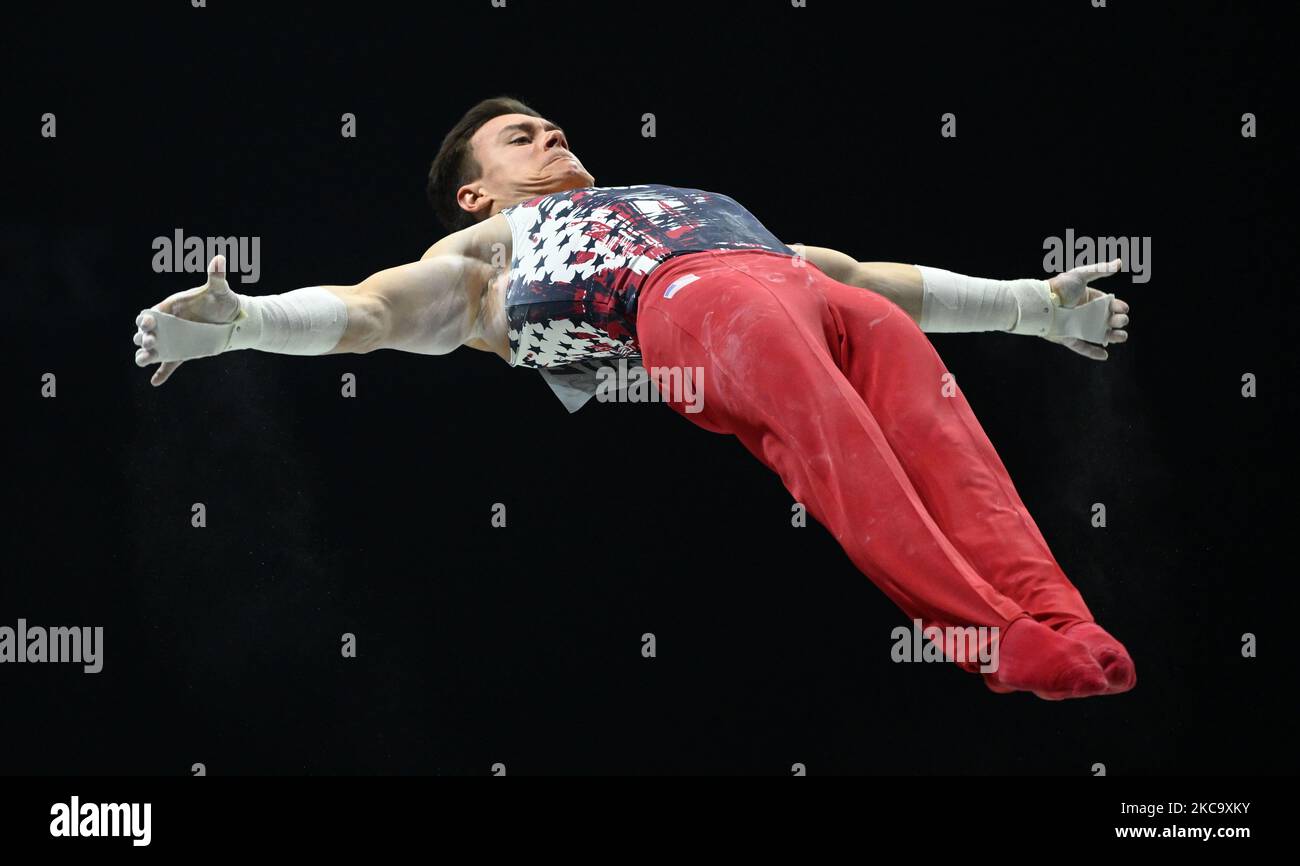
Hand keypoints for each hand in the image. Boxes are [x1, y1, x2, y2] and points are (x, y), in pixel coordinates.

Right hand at [134, 254, 240, 385]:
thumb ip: (216, 277)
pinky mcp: (182, 353)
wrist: (235, 320)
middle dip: (144, 337)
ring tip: (144, 360)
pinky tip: (155, 382)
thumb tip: (219, 259)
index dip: (147, 319)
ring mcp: (174, 340)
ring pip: (152, 349)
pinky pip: (168, 364)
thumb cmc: (224, 301)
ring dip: (146, 354)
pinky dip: (161, 372)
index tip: (149, 323)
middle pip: (146, 332)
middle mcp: (169, 325)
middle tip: (151, 342)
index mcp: (171, 308)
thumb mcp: (220, 290)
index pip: (151, 313)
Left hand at [1044, 257, 1130, 360]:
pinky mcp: (1068, 338)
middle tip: (1120, 321)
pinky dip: (1093, 352)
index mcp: (1089, 299)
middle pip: (1107, 320)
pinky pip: (1082, 347)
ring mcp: (1077, 327)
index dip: (1118, 307)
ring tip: (1121, 337)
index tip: (1123, 308)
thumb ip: (1100, 269)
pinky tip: (1104, 355)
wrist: (1042, 303)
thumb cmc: (1060, 287)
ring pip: (1099, 334)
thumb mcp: (1081, 275)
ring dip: (1112, 337)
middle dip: (1118, 321)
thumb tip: (1120, 262)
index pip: (1109, 304)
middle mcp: (1085, 314)